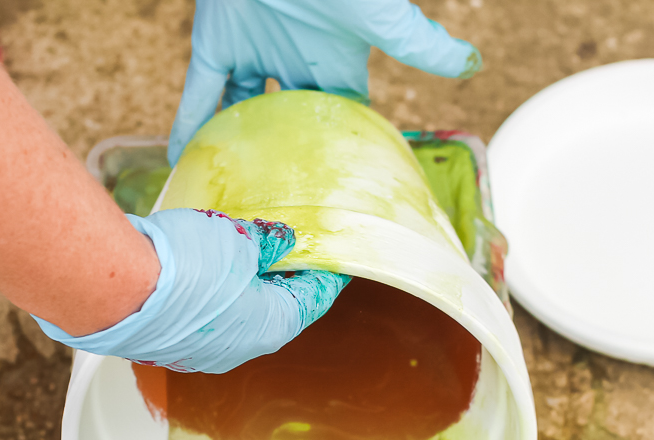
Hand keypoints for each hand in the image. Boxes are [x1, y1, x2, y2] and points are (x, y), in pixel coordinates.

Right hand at [33, 209, 349, 373]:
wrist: (114, 290)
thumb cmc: (184, 267)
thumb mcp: (237, 240)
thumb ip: (265, 242)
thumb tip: (283, 242)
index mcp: (271, 328)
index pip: (311, 300)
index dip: (322, 276)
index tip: (332, 259)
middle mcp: (240, 349)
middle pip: (273, 309)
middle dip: (281, 279)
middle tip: (287, 250)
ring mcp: (201, 352)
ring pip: (235, 315)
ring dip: (243, 287)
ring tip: (242, 254)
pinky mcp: (168, 345)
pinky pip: (202, 318)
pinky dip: (211, 295)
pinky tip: (203, 271)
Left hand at [168, 0, 481, 163]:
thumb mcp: (380, 16)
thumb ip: (418, 43)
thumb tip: (473, 65)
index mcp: (334, 62)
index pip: (340, 115)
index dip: (340, 151)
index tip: (339, 193)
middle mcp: (292, 62)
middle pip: (288, 122)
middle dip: (284, 158)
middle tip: (275, 207)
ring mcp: (253, 51)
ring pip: (241, 110)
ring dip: (234, 144)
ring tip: (229, 191)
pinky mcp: (215, 40)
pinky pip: (199, 91)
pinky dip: (189, 120)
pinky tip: (181, 156)